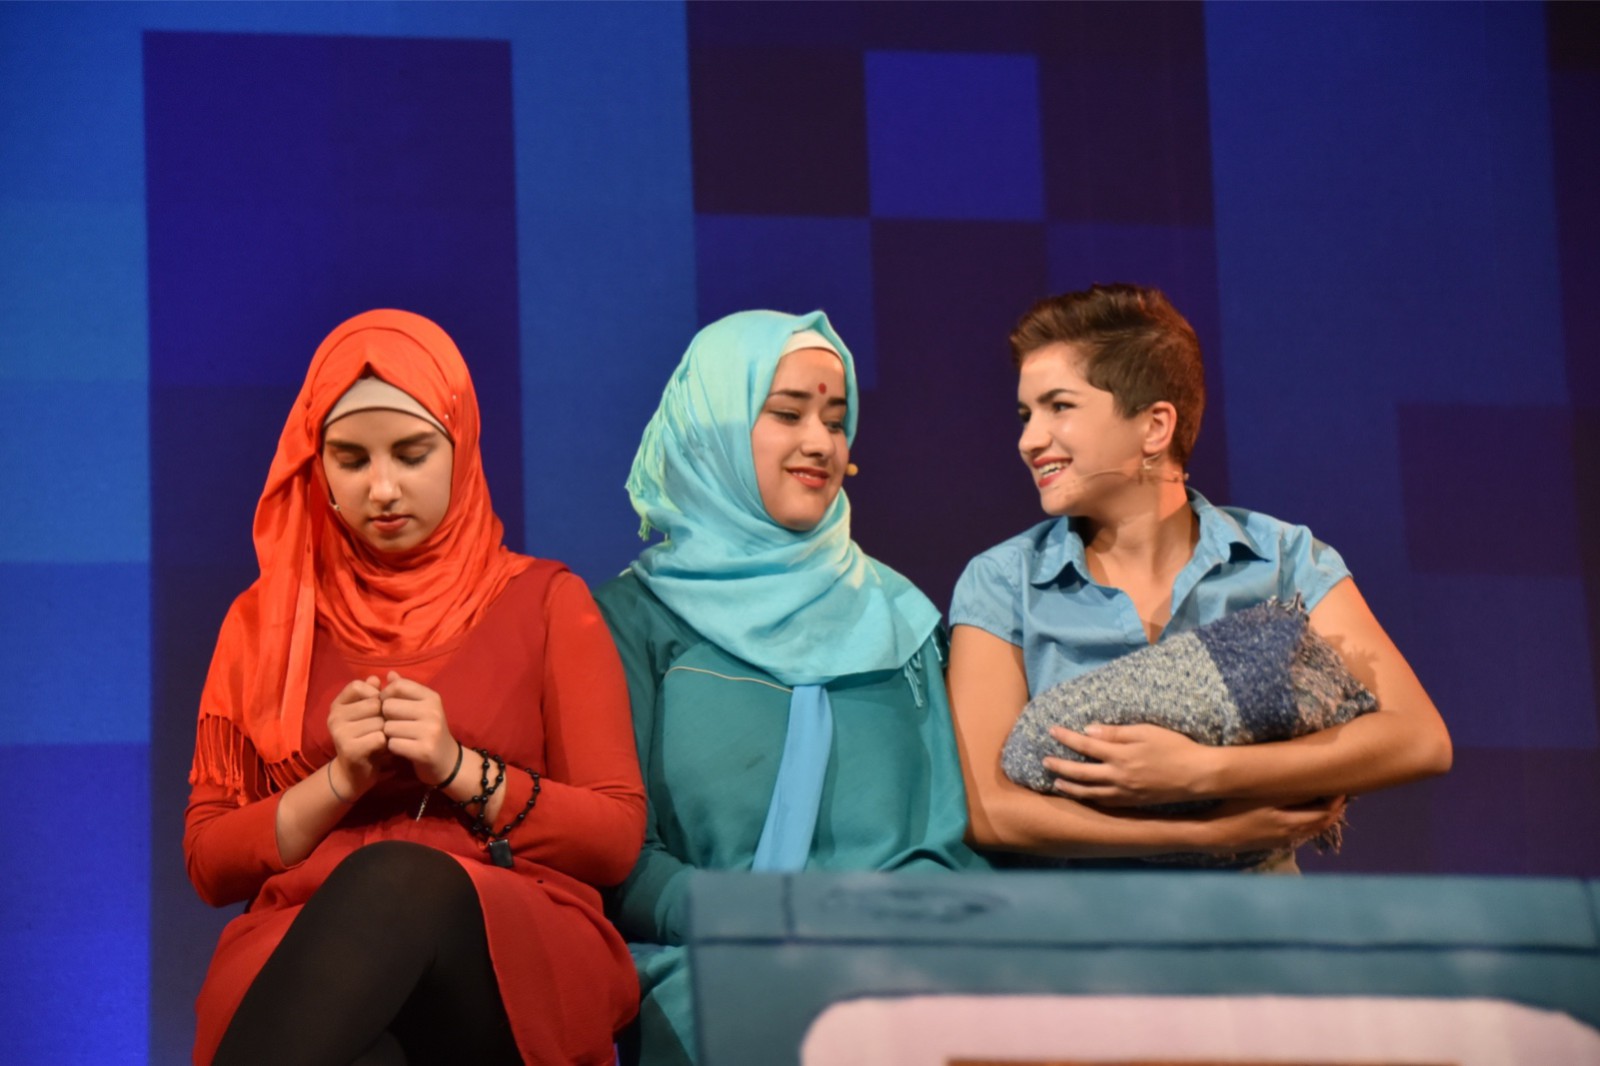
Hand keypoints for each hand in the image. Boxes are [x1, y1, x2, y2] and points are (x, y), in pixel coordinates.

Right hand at [327, 675, 392, 797]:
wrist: (355, 773)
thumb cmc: (366, 738)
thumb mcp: (368, 714)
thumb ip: (372, 695)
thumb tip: (376, 677)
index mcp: (337, 705)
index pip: (358, 686)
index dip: (375, 694)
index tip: (380, 707)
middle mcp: (334, 717)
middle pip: (373, 703)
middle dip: (385, 715)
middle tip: (384, 727)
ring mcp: (340, 733)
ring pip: (379, 721)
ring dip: (388, 730)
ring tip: (384, 738)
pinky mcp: (350, 749)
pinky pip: (379, 737)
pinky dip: (387, 743)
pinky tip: (383, 748)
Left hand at [378, 671, 459, 785]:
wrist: (448, 762)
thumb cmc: (429, 732)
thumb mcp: (421, 708)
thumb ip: (405, 691)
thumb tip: (390, 674)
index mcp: (432, 697)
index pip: (398, 686)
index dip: (385, 696)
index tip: (388, 707)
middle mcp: (433, 711)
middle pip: (388, 706)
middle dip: (386, 718)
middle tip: (394, 726)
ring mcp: (430, 731)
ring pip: (388, 727)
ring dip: (389, 735)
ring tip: (399, 738)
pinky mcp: (424, 750)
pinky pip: (393, 744)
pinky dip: (393, 748)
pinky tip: (402, 749)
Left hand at [1045, 723, 1218, 805]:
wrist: (1198, 775)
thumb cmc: (1175, 747)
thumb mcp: (1146, 731)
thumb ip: (1116, 733)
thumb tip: (1088, 731)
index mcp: (1121, 755)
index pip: (1085, 745)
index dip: (1066, 738)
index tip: (1052, 731)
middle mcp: (1118, 776)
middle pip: (1081, 772)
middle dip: (1060, 766)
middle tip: (1045, 761)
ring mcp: (1125, 792)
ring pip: (1090, 792)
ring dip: (1070, 787)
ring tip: (1056, 783)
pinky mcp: (1133, 803)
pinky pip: (1105, 803)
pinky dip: (1090, 799)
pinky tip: (1084, 796)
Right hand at [1191, 795, 1346, 854]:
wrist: (1215, 835)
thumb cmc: (1235, 811)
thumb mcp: (1261, 796)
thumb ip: (1286, 790)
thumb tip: (1310, 783)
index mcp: (1292, 823)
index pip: (1324, 814)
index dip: (1336, 802)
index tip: (1342, 788)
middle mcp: (1292, 834)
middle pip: (1320, 824)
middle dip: (1333, 811)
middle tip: (1339, 796)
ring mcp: (1281, 840)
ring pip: (1310, 830)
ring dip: (1321, 818)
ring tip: (1325, 804)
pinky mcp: (1271, 842)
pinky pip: (1298, 833)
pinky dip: (1307, 824)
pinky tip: (1301, 816)